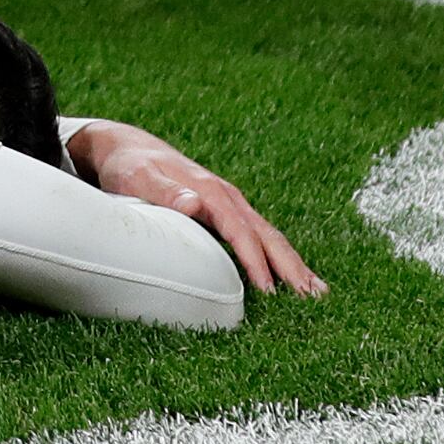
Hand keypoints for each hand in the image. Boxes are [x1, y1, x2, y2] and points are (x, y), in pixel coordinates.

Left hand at [70, 120, 326, 295]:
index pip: (241, 232)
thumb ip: (164, 192)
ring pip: (268, 236)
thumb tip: (193, 205)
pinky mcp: (225, 210)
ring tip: (315, 292)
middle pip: (266, 235)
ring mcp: (229, 203)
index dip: (255, 261)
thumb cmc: (130, 166)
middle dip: (291, 266)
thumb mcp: (139, 177)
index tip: (270, 290)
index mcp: (210, 192)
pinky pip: (257, 236)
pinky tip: (287, 276)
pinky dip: (276, 256)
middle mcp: (227, 197)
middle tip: (315, 297)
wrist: (128, 146)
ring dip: (292, 263)